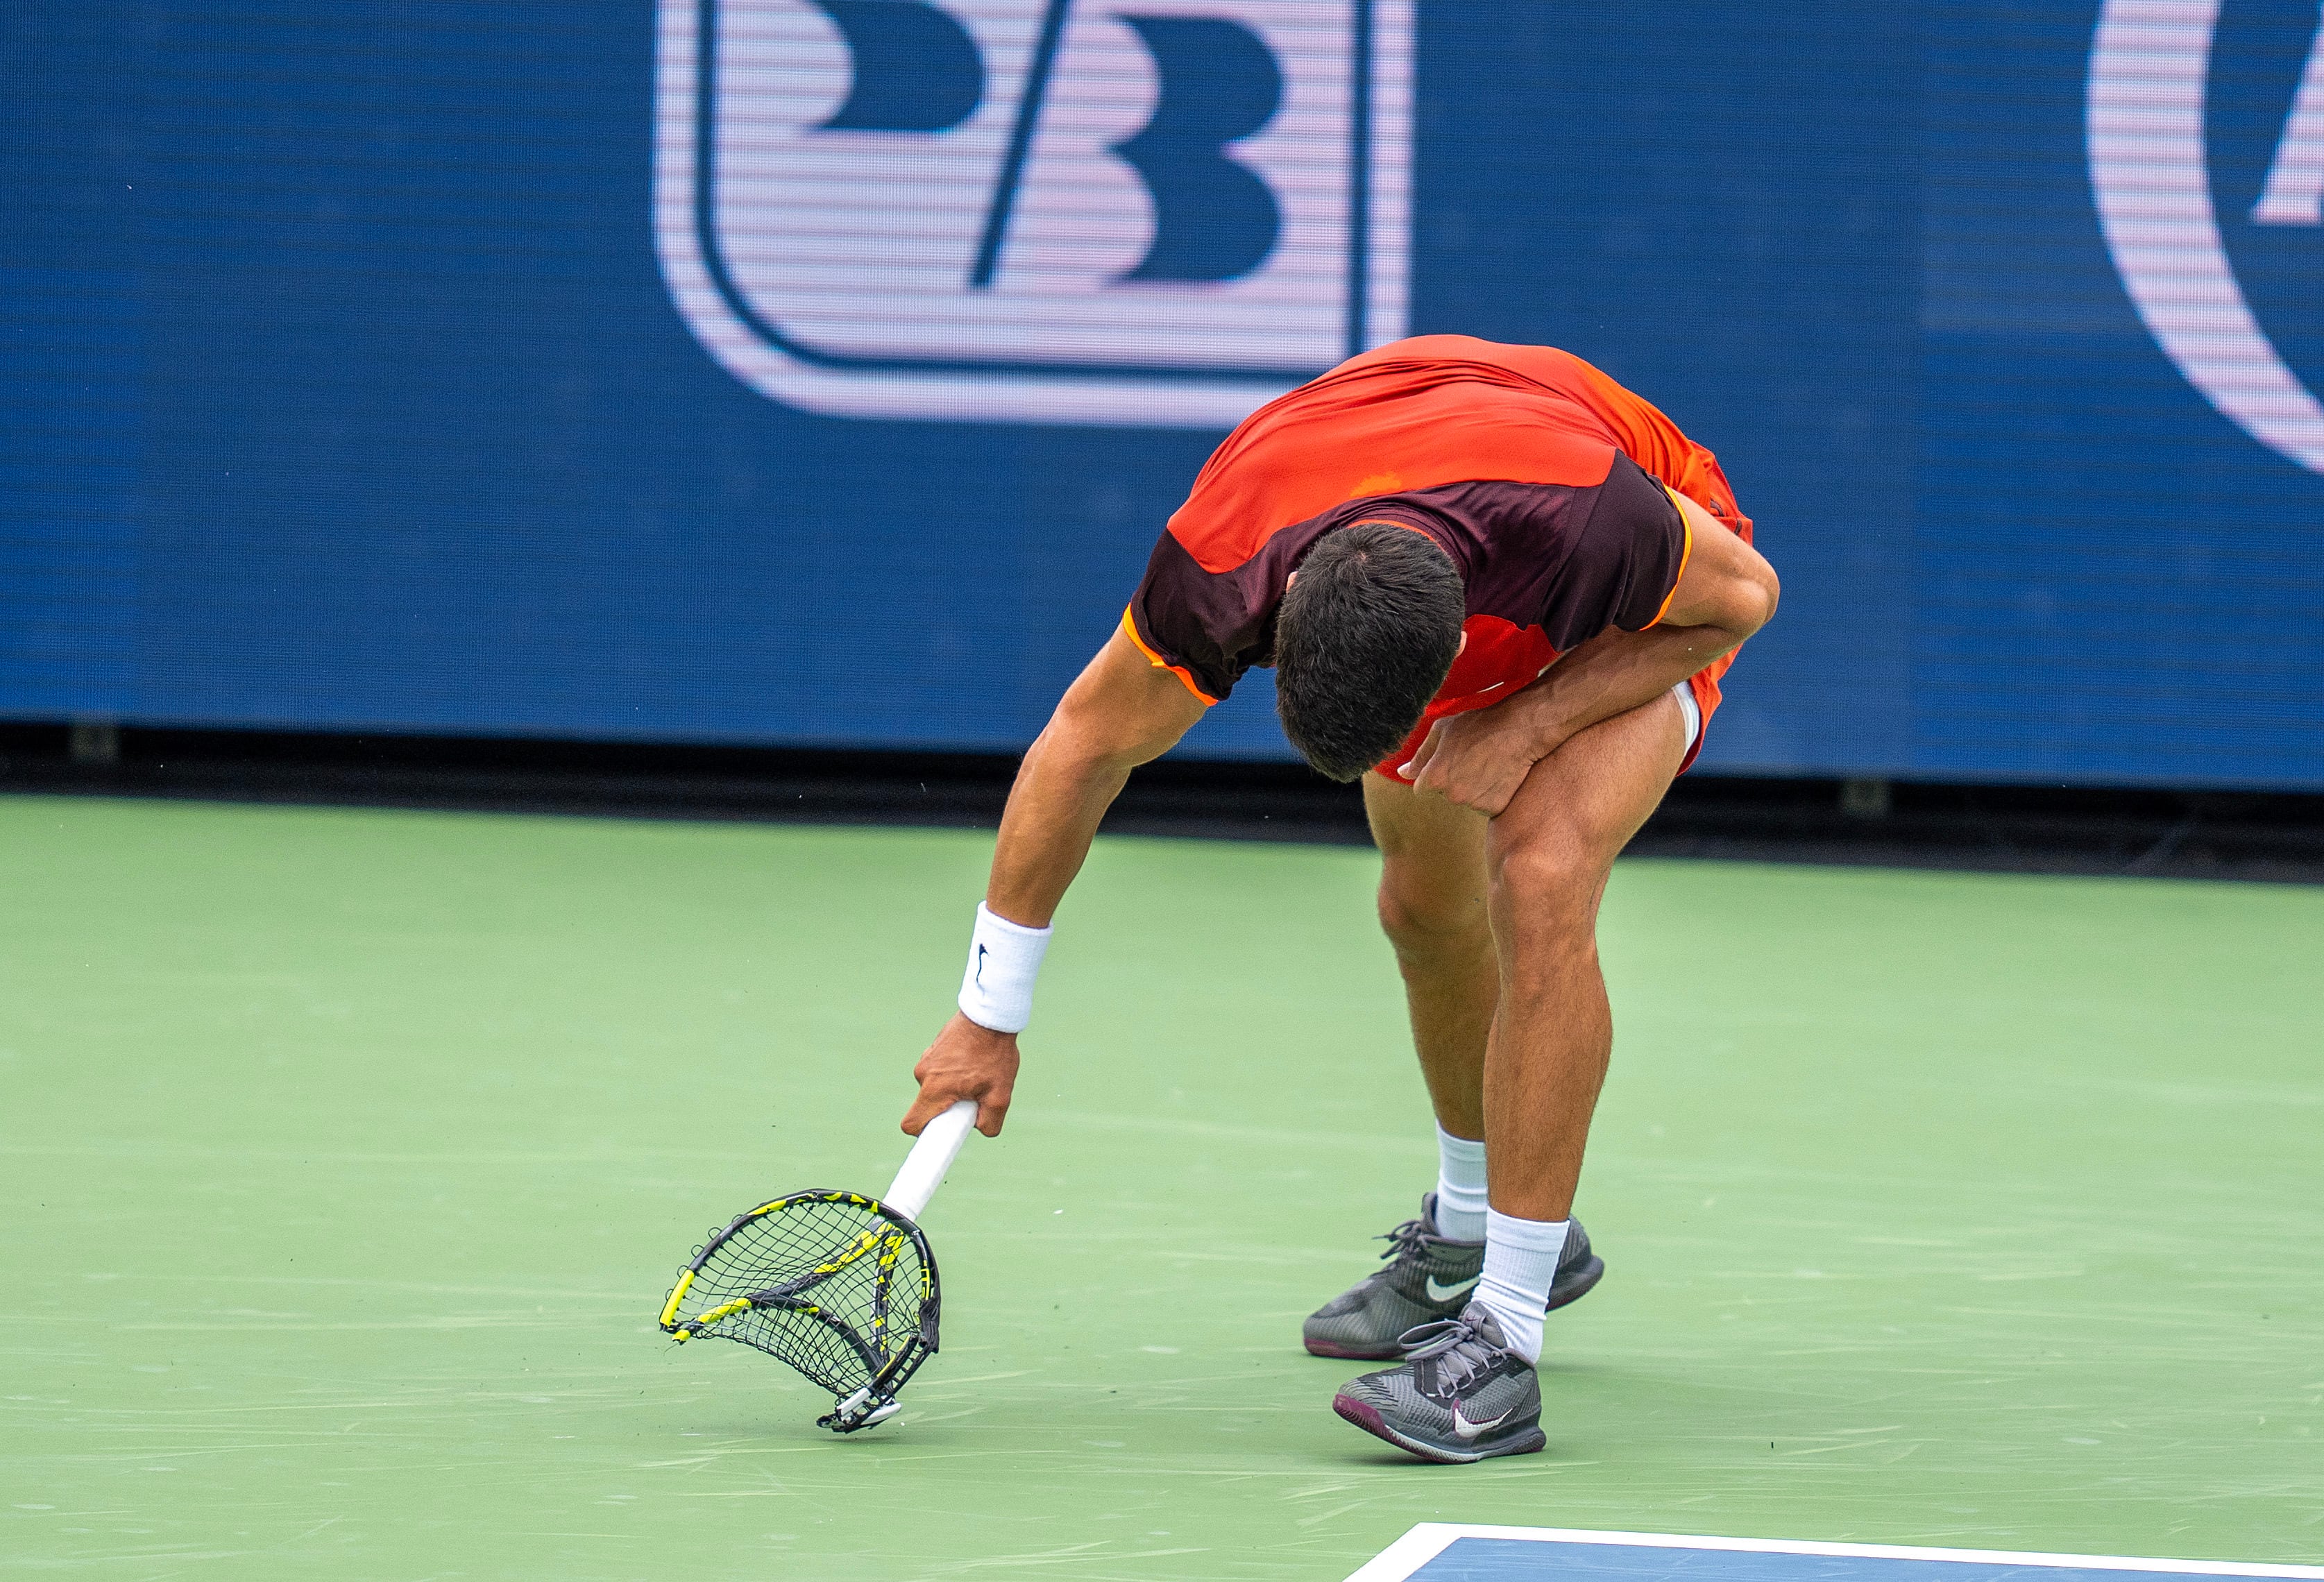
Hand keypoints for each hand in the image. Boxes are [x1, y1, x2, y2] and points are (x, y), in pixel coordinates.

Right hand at [902, 1012, 1019, 1137]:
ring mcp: (926, 1058)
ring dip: (954, 1087)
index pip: (912, 1124)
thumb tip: (979, 1128)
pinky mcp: (933, 1048)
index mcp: (934, 1090)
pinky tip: (974, 1060)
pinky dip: (954, 1072)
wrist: (991, 1015)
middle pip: (929, 1105)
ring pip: (937, 1086)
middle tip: (974, 1096)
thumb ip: (990, 1121)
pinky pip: (940, 1070)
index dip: (923, 1136)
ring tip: (978, 1072)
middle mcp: (923, 1074)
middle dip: (949, 1107)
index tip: (938, 1137)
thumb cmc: (994, 1054)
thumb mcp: (1000, 1095)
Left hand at [1401, 703, 1565, 816]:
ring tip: (1488, 765)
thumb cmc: (1478, 725)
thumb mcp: (1442, 730)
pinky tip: (1499, 776)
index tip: (1450, 763)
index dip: (1435, 775)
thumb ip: (1420, 755)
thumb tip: (1403, 772)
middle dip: (1454, 782)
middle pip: (1446, 795)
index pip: (1422, 789)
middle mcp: (1452, 796)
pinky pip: (1487, 805)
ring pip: (1467, 801)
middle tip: (1472, 760)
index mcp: (1434, 778)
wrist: (1519, 730)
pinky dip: (1491, 795)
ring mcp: (1475, 804)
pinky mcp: (1495, 808)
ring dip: (1473, 789)